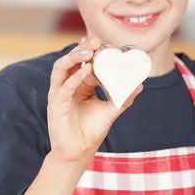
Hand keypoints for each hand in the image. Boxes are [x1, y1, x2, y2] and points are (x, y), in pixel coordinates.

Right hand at [47, 38, 142, 162]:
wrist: (78, 152)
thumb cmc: (90, 131)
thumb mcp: (110, 111)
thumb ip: (123, 99)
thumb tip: (139, 85)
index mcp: (79, 86)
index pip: (84, 64)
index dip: (92, 52)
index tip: (105, 43)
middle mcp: (67, 87)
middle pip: (71, 61)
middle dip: (82, 49)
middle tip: (97, 41)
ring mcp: (59, 94)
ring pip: (62, 68)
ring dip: (73, 57)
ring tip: (89, 51)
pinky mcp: (55, 105)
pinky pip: (63, 88)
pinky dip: (74, 78)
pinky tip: (86, 71)